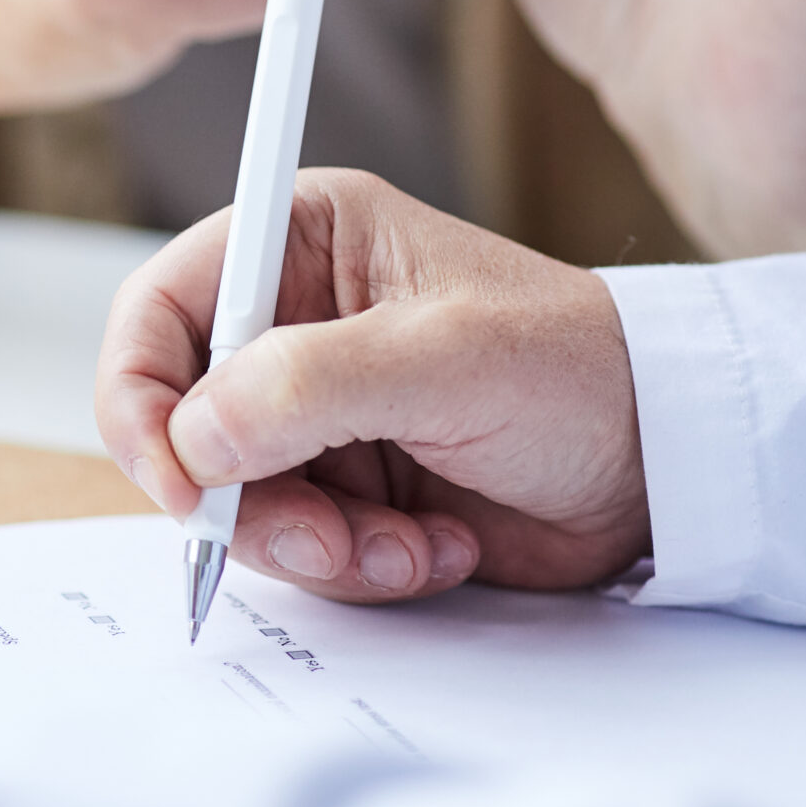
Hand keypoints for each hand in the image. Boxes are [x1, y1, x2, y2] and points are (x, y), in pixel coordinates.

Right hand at [97, 169, 646, 602]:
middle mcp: (294, 320)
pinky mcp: (345, 485)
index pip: (157, 310)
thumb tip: (195, 435)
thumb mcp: (445, 361)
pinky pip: (295, 546)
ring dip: (314, 544)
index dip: (141, 398)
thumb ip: (309, 385)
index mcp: (302, 240)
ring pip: (234, 501)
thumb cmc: (579, 370)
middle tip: (324, 538)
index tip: (181, 482)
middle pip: (181, 423)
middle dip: (244, 500)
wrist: (664, 464)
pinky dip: (357, 566)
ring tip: (404, 544)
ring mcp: (315, 410)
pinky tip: (432, 547)